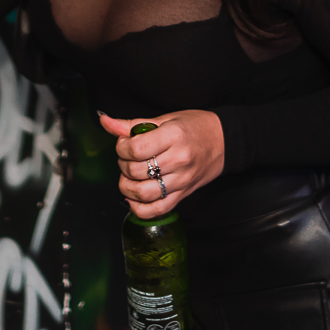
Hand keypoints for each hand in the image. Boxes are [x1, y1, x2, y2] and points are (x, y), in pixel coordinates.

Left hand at [98, 110, 224, 217]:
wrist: (224, 141)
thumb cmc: (195, 127)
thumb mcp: (165, 119)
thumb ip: (133, 124)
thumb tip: (105, 122)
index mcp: (174, 136)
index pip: (135, 148)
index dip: (121, 147)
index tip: (124, 143)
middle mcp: (179, 160)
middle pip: (136, 171)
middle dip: (123, 164)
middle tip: (128, 157)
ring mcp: (182, 181)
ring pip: (143, 193)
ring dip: (127, 186)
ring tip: (129, 176)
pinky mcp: (183, 195)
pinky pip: (156, 210)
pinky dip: (138, 207)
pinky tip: (134, 197)